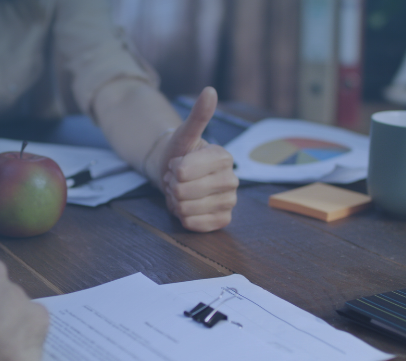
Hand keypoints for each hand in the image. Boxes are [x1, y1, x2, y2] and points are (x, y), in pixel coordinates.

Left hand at [150, 87, 238, 231]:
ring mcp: (230, 202)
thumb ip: (198, 115)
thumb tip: (210, 90)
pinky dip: (183, 217)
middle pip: (183, 191)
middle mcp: (232, 180)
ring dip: (175, 201)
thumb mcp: (185, 133)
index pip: (184, 171)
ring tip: (182, 191)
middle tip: (178, 179)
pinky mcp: (223, 220)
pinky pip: (194, 224)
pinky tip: (187, 207)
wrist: (177, 175)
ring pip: (185, 209)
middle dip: (172, 185)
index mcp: (224, 158)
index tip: (179, 163)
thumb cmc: (180, 153)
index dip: (174, 168)